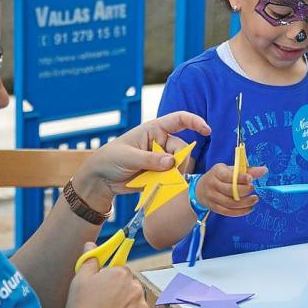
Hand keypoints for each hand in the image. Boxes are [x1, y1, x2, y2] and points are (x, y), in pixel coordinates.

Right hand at [64, 243, 147, 307]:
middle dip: (120, 292)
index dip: (110, 279)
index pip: (121, 271)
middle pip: (130, 286)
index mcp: (122, 274)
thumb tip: (91, 244)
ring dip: (125, 307)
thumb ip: (89, 259)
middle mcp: (136, 289)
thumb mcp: (80, 279)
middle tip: (103, 303)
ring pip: (134, 303)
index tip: (101, 288)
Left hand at [72, 111, 210, 207]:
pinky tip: (159, 187)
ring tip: (158, 181)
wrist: (101, 180)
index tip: (207, 131)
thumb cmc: (110, 159)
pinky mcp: (160, 174)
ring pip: (179, 165)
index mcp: (153, 130)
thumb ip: (150, 159)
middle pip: (182, 149)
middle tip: (170, 173)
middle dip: (180, 161)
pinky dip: (169, 183)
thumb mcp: (128, 157)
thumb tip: (172, 162)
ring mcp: (161, 159)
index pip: (179, 120)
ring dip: (174, 174)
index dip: (195, 122)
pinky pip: (172, 178)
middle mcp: (160, 143)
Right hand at [196, 163, 266, 216]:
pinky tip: (248, 208)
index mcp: (217, 172)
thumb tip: (264, 170)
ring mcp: (212, 197)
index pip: (228, 176)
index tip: (251, 179)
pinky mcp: (213, 207)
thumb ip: (247, 170)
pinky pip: (227, 212)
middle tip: (253, 189)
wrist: (200, 188)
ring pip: (229, 203)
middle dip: (244, 191)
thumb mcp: (230, 169)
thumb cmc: (220, 176)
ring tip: (254, 200)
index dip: (240, 178)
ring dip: (244, 203)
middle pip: (229, 190)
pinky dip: (239, 212)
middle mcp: (213, 184)